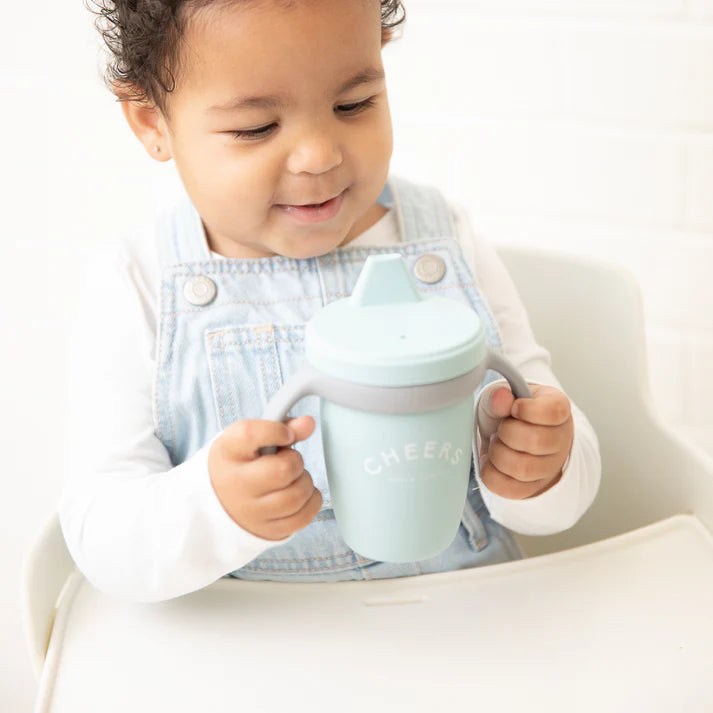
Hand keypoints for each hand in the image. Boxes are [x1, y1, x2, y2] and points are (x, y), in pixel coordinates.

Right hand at [208, 415, 321, 539]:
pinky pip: (303, 516)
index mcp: (228, 453)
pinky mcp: (267, 530)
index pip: (249, 434)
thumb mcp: (251, 441)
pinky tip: (300, 494)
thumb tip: (309, 423)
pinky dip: (311, 501)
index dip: (275, 430)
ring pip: (296, 495)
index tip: (286, 434)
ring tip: (295, 478)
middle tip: (289, 461)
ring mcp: (251, 512)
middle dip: (296, 461)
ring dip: (305, 482)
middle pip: (282, 469)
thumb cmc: (242, 464)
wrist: (219, 504)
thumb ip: (282, 427)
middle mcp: (235, 484)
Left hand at [477, 383, 573, 498]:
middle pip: (536, 442)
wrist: (512, 435)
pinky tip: (490, 461)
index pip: (553, 412)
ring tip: (495, 444)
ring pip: (523, 469)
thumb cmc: (512, 413)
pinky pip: (508, 488)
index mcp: (558, 410)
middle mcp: (560, 440)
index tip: (514, 407)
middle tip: (500, 427)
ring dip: (498, 454)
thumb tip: (499, 397)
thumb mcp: (505, 397)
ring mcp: (549, 467)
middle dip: (507, 432)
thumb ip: (499, 396)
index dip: (527, 410)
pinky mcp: (532, 487)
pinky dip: (491, 473)